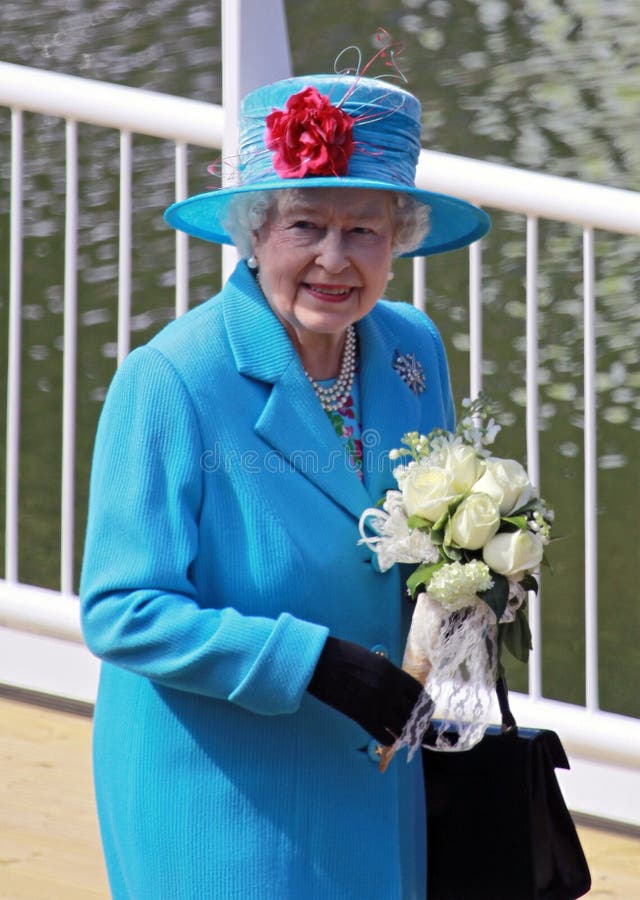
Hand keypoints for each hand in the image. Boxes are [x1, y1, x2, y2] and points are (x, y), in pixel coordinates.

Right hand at [306, 636, 422, 744]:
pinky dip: (390, 738)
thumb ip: (390, 675)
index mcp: (393, 673)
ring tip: (408, 735)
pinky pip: (385, 736)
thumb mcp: (374, 660)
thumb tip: (401, 689)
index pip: (419, 694)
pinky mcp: (362, 718)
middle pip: (415, 713)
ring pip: (403, 728)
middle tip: (421, 727)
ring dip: (407, 733)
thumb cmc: (345, 656)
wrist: (320, 664)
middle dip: (420, 721)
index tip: (426, 710)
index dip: (425, 705)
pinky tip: (388, 735)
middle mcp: (389, 691)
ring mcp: (376, 706)